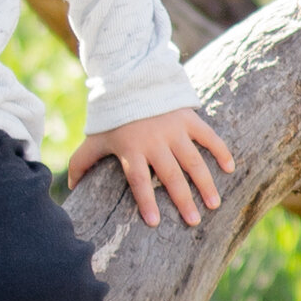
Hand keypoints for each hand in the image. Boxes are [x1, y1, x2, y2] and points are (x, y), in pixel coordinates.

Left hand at [67, 105, 237, 229]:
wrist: (131, 78)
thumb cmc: (113, 116)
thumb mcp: (95, 138)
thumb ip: (82, 162)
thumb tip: (70, 188)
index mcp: (132, 149)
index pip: (139, 180)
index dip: (146, 201)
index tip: (154, 222)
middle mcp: (154, 141)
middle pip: (170, 175)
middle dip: (183, 200)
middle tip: (194, 222)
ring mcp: (174, 129)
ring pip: (193, 160)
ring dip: (205, 183)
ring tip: (213, 204)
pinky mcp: (188, 118)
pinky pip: (208, 136)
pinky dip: (220, 150)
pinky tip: (230, 168)